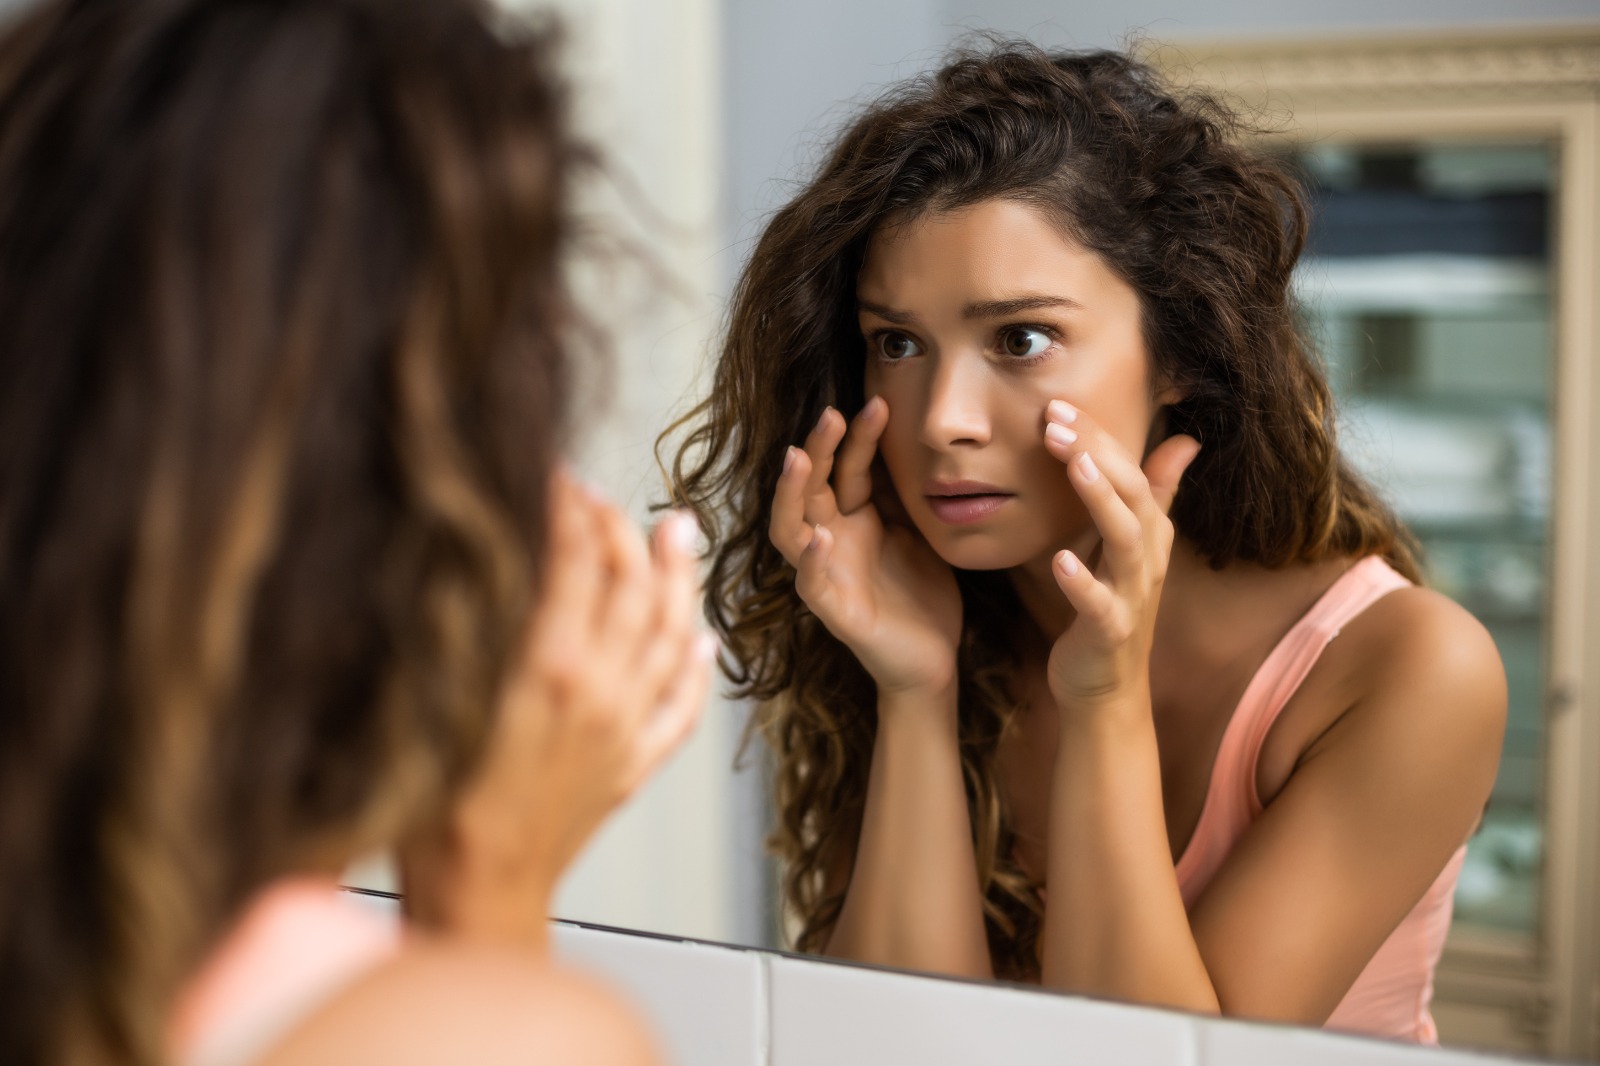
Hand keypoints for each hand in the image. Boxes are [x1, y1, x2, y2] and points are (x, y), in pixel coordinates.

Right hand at [408, 471, 714, 948]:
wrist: (474, 891)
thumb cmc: (433, 806)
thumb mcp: (434, 695)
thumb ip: (470, 624)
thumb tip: (485, 556)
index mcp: (546, 665)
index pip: (574, 557)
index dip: (568, 506)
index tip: (555, 477)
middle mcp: (599, 689)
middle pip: (632, 585)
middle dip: (620, 528)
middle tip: (603, 497)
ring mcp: (625, 727)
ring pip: (672, 634)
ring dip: (678, 578)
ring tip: (680, 532)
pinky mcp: (634, 764)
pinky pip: (683, 707)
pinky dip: (699, 668)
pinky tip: (704, 641)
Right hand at [769, 397, 962, 699]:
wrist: (933, 660)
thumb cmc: (921, 594)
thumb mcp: (918, 532)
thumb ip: (904, 494)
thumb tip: (913, 441)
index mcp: (854, 519)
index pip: (846, 467)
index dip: (857, 436)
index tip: (879, 402)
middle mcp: (831, 540)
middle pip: (809, 485)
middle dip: (816, 449)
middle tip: (831, 413)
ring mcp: (827, 575)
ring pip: (790, 528)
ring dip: (791, 493)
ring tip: (798, 459)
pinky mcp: (834, 613)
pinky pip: (812, 584)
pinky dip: (813, 561)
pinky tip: (822, 539)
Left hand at [1040, 400, 1199, 710]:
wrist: (1103, 688)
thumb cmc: (1109, 609)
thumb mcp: (1130, 545)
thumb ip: (1153, 493)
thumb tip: (1186, 440)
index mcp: (1148, 534)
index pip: (1131, 472)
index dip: (1099, 436)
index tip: (1059, 404)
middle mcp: (1147, 559)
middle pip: (1132, 496)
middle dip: (1097, 453)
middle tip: (1056, 418)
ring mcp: (1132, 597)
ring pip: (1125, 542)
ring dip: (1100, 500)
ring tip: (1072, 465)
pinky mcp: (1110, 633)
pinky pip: (1100, 606)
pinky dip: (1081, 582)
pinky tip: (1058, 560)